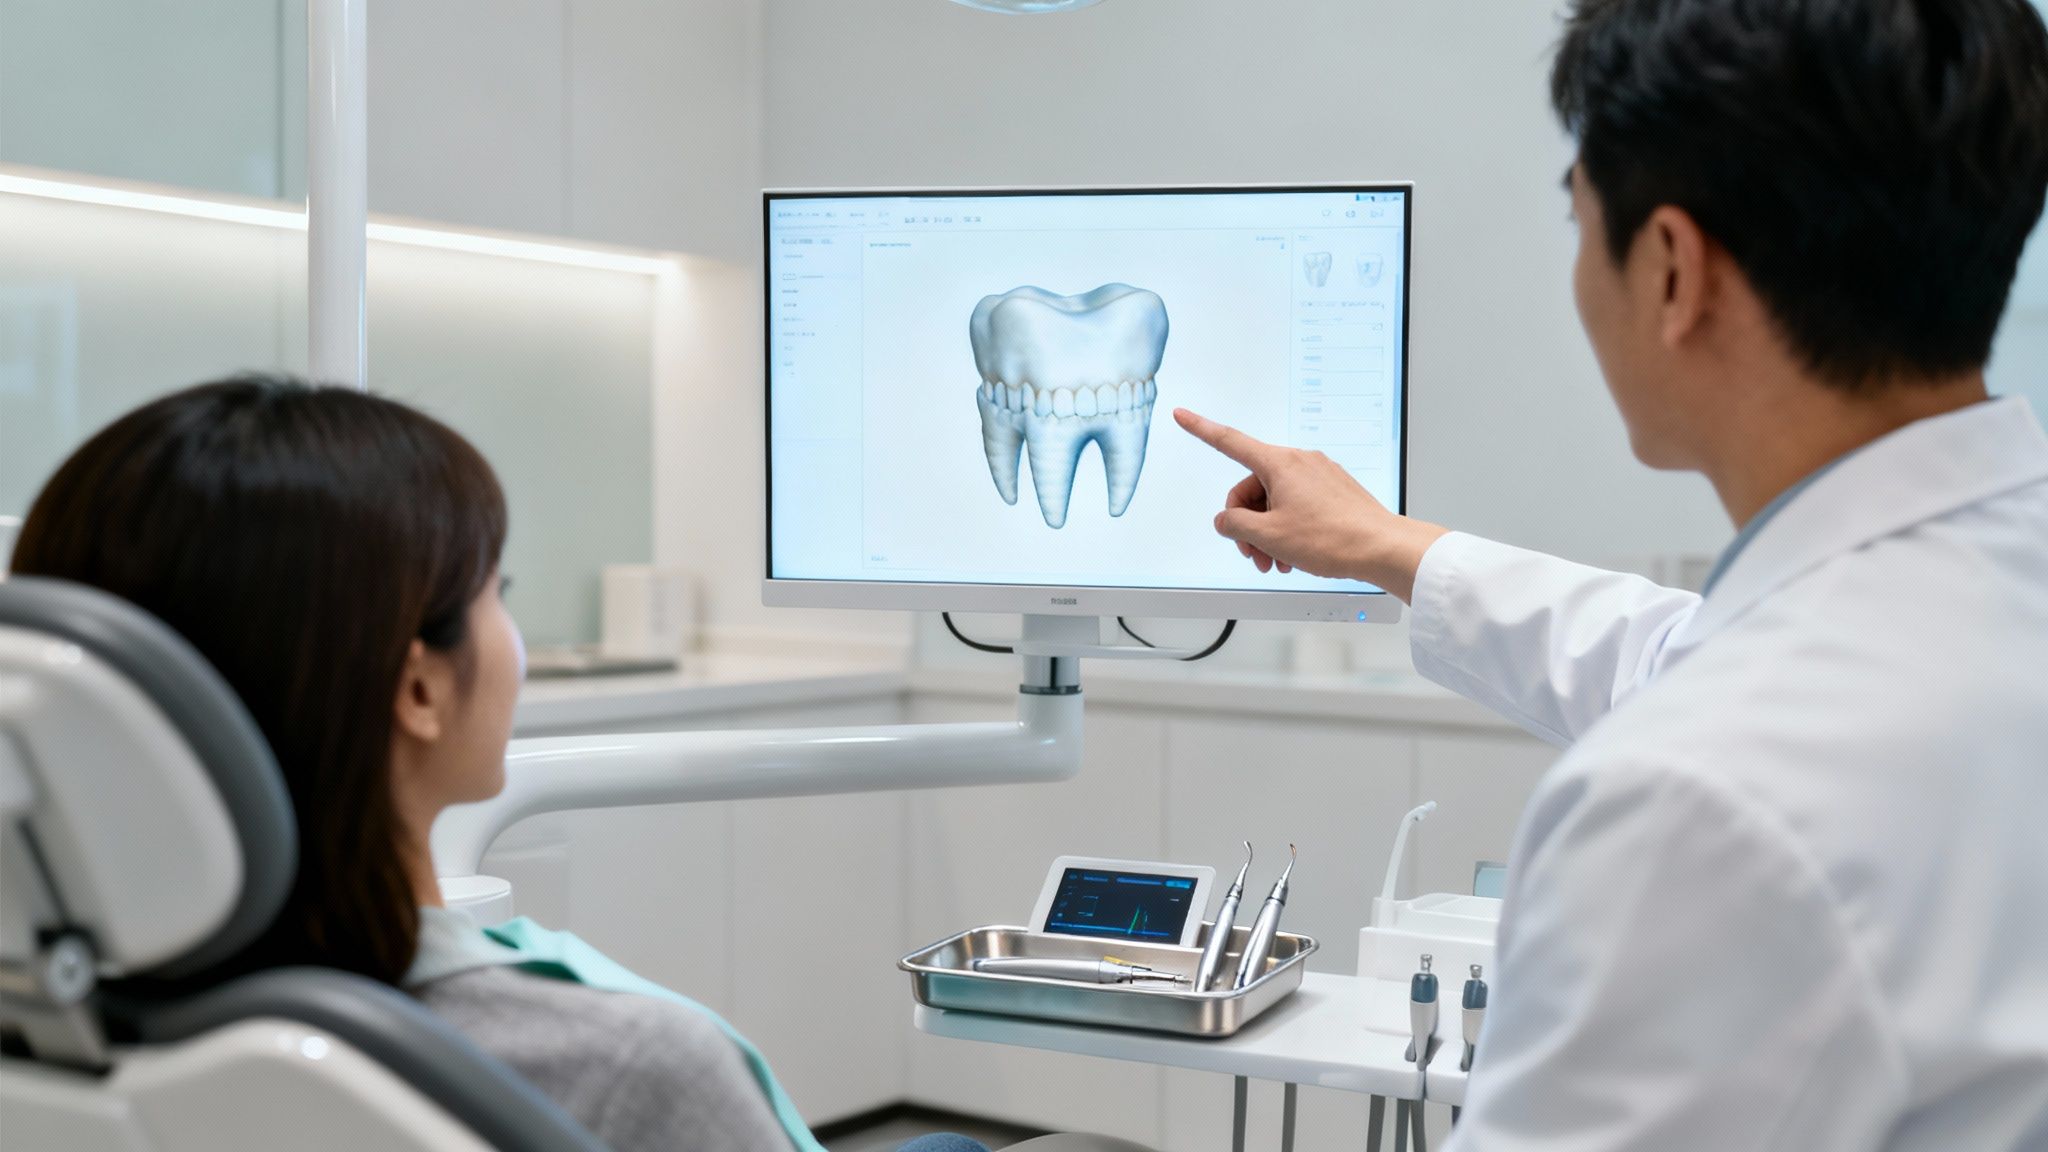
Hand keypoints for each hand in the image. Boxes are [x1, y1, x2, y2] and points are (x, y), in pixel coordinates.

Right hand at [1174, 408, 1448, 602]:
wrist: (1381, 548)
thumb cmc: (1332, 538)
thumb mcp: (1269, 536)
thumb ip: (1234, 525)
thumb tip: (1226, 520)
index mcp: (1280, 464)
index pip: (1229, 441)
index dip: (1201, 428)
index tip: (1182, 415)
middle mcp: (1299, 462)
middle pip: (1252, 489)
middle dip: (1247, 524)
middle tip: (1254, 555)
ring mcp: (1319, 475)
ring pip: (1275, 501)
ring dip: (1268, 533)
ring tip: (1277, 562)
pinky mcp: (1333, 490)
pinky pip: (1298, 504)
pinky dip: (1289, 529)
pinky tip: (1294, 555)